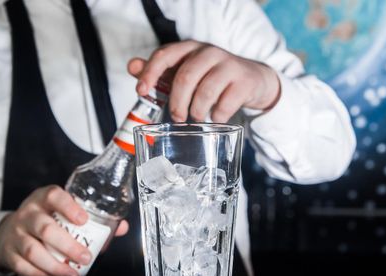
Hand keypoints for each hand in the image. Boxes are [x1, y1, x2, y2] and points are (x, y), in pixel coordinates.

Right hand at [0, 185, 128, 275]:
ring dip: (54, 266)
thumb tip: (121, 227)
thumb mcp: (63, 213)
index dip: (68, 207)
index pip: (54, 196)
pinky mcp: (9, 253)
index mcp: (45, 199)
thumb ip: (93, 220)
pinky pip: (23, 267)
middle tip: (86, 258)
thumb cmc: (46, 221)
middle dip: (67, 246)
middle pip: (45, 228)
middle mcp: (29, 214)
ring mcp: (17, 233)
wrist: (10, 232)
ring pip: (32, 250)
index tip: (83, 220)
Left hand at [127, 40, 280, 122]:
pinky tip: (215, 118)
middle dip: (176, 102)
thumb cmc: (212, 77)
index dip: (150, 73)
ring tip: (195, 118)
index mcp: (190, 48)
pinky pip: (225, 105)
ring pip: (205, 92)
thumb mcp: (186, 71)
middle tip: (176, 116)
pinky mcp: (244, 82)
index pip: (165, 55)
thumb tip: (132, 66)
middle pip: (185, 77)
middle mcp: (209, 52)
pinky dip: (216, 116)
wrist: (252, 80)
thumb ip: (160, 71)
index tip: (141, 91)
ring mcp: (229, 66)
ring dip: (196, 111)